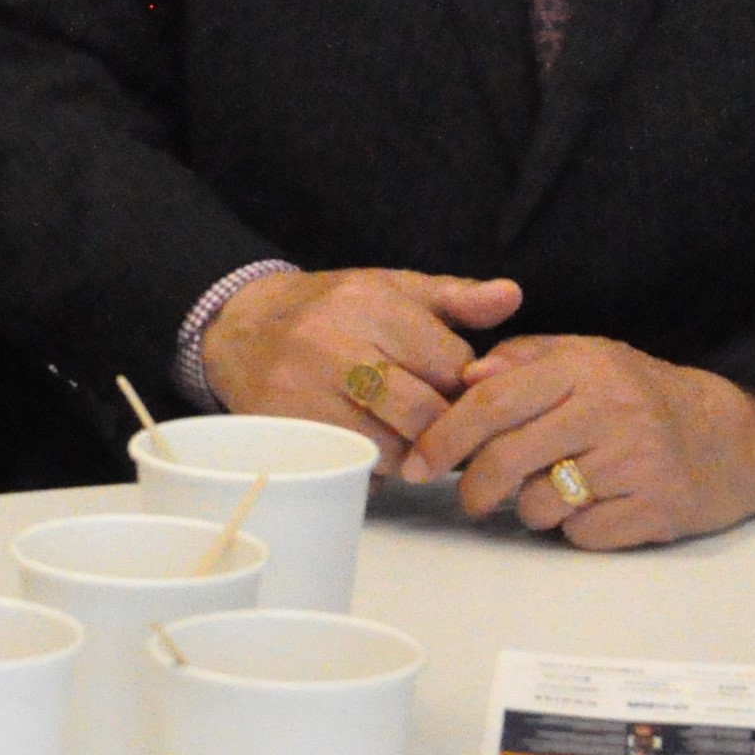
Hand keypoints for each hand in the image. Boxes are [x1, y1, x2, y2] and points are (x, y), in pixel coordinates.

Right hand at [202, 268, 526, 476]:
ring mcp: (307, 391)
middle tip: (448, 425)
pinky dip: (376, 465)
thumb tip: (512, 295)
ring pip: (393, 448)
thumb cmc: (332, 310)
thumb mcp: (393, 289)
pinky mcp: (289, 428)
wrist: (242, 328)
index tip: (461, 388)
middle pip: (424, 410)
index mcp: (370, 303)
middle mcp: (336, 345)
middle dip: (446, 425)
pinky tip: (376, 444)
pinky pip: (355, 465)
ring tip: (411, 434)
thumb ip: (456, 298)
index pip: (451, 362)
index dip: (466, 384)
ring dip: (413, 451)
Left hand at [405, 335, 754, 549]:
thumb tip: (465, 378)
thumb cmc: (641, 395)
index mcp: (583, 368)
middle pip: (506, 460)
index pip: (492, 402)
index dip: (444, 436)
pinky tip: (595, 506)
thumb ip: (522, 360)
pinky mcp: (655, 511)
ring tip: (556, 489)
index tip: (416, 463)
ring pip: (539, 505)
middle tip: (468, 497)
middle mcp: (609, 411)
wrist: (731, 436)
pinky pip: (581, 535)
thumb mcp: (586, 357)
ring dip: (531, 508)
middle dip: (473, 487)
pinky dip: (575, 529)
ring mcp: (635, 464)